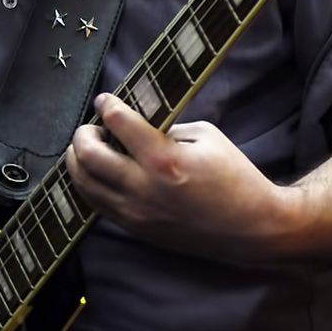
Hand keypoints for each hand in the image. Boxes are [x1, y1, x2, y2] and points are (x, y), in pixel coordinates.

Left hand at [66, 94, 288, 261]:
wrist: (253, 227)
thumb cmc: (234, 176)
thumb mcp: (205, 136)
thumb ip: (166, 128)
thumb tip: (134, 124)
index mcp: (164, 160)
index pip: (118, 124)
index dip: (107, 106)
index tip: (104, 100)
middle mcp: (144, 189)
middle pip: (88, 157)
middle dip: (82, 135)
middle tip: (91, 127)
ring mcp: (137, 214)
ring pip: (84, 185)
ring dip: (78, 161)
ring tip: (89, 148)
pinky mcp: (137, 230)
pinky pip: (97, 205)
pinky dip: (89, 184)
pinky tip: (96, 173)